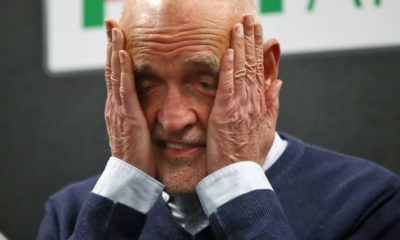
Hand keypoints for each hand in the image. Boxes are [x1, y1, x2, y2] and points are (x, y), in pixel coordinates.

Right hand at [104, 19, 155, 176]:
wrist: (132, 176)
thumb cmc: (138, 155)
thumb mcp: (138, 129)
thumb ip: (139, 115)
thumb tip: (146, 105)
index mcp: (119, 107)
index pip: (116, 74)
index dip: (115, 54)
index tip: (117, 36)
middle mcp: (115, 104)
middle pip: (111, 68)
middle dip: (111, 44)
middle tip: (110, 23)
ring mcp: (119, 109)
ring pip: (114, 73)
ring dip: (114, 49)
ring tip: (114, 28)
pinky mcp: (128, 116)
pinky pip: (124, 88)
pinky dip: (122, 69)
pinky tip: (122, 53)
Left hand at [206, 15, 281, 172]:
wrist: (239, 172)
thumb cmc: (250, 152)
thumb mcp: (268, 127)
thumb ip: (273, 103)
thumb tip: (278, 82)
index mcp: (262, 102)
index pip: (262, 69)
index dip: (261, 48)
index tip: (261, 31)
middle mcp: (253, 100)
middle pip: (254, 64)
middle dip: (252, 39)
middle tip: (251, 18)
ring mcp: (240, 105)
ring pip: (242, 70)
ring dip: (241, 46)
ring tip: (240, 26)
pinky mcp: (225, 112)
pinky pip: (227, 86)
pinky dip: (228, 68)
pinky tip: (229, 51)